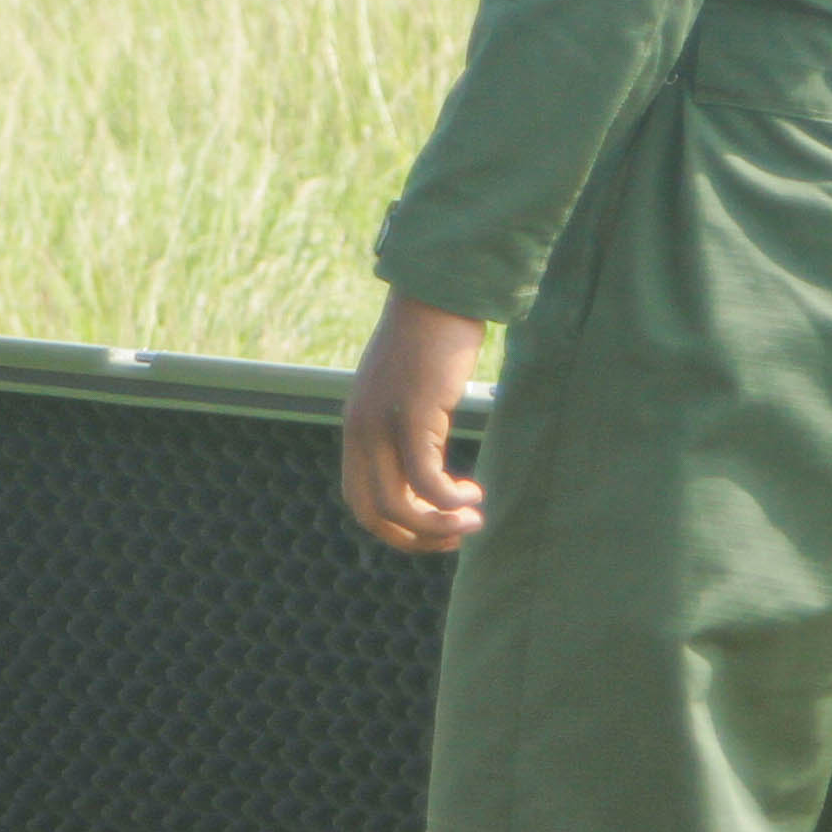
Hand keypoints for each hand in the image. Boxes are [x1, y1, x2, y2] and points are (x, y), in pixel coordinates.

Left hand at [341, 294, 489, 553]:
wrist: (439, 294)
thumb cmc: (433, 340)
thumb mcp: (410, 392)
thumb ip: (408, 427)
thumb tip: (428, 471)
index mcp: (358, 427)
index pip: (360, 500)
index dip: (396, 528)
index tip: (435, 528)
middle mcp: (361, 430)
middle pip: (373, 511)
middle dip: (415, 537)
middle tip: (456, 535)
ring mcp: (383, 423)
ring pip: (397, 503)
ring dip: (436, 525)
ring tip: (472, 520)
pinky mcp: (413, 414)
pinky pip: (426, 480)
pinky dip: (449, 500)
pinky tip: (474, 496)